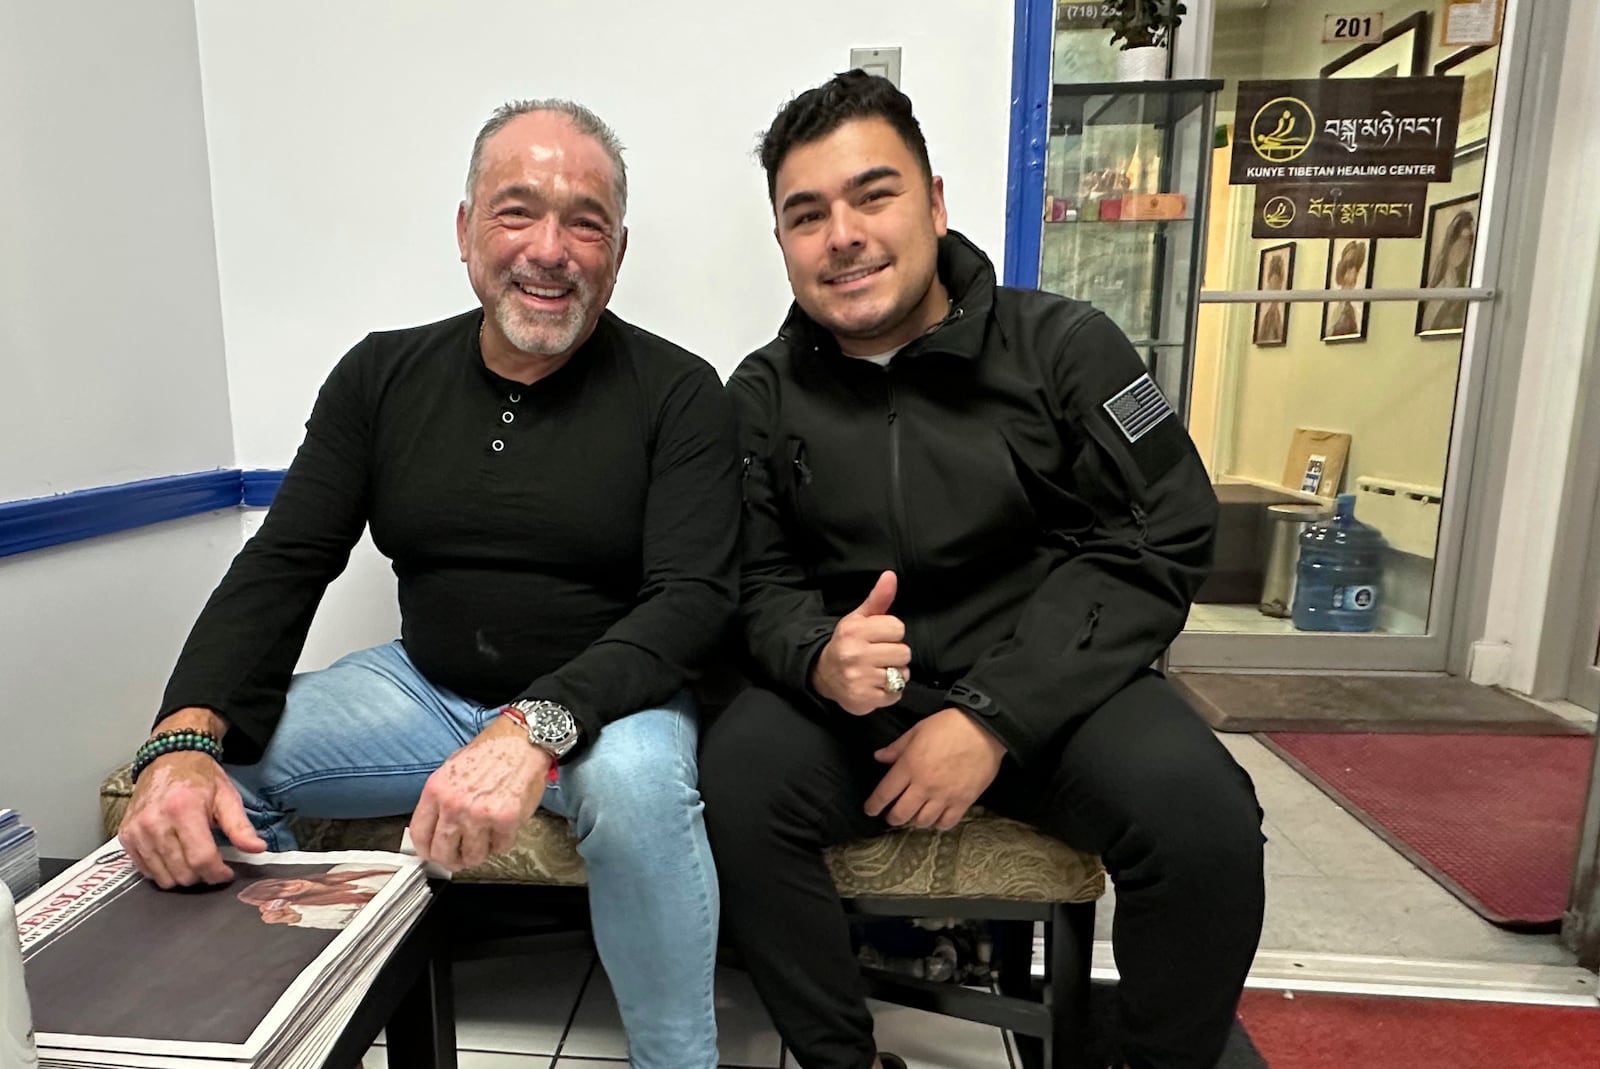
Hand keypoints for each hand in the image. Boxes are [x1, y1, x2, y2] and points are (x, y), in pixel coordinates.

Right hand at [119, 708, 265, 888]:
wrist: (170, 759)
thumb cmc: (200, 778)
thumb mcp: (227, 797)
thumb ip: (240, 826)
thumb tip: (258, 848)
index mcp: (183, 809)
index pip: (201, 859)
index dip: (217, 873)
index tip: (226, 873)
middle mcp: (155, 822)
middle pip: (182, 872)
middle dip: (202, 876)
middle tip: (212, 865)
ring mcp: (137, 831)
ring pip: (163, 877)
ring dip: (183, 877)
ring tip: (194, 861)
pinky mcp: (126, 836)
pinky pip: (145, 871)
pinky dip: (163, 872)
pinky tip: (175, 858)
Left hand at [409, 715, 550, 871]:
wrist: (522, 741)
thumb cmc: (490, 751)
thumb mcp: (451, 768)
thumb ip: (440, 799)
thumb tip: (435, 827)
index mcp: (436, 790)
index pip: (419, 835)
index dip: (426, 850)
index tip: (432, 853)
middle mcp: (454, 805)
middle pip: (443, 853)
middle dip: (452, 860)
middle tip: (460, 857)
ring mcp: (480, 815)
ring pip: (473, 857)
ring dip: (480, 853)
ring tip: (485, 840)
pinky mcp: (506, 820)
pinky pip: (500, 848)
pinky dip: (502, 843)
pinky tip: (503, 829)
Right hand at [811, 571, 912, 714]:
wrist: (823, 674)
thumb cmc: (848, 643)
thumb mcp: (859, 618)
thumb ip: (878, 598)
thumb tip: (890, 575)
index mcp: (855, 631)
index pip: (898, 628)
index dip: (892, 633)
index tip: (880, 637)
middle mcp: (855, 654)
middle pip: (903, 652)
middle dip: (895, 654)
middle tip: (880, 656)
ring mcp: (859, 679)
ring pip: (902, 674)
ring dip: (895, 674)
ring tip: (879, 671)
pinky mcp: (864, 699)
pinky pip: (896, 694)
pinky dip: (890, 692)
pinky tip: (876, 685)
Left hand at [865, 708, 1006, 830]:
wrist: (984, 729)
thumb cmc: (948, 726)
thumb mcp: (916, 731)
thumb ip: (896, 748)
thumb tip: (878, 757)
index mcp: (909, 767)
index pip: (884, 793)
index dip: (874, 805)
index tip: (870, 810)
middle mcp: (924, 786)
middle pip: (901, 814)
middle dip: (892, 818)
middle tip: (892, 816)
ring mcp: (944, 796)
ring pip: (922, 822)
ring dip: (914, 822)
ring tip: (913, 817)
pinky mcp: (963, 802)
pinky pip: (946, 823)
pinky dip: (937, 824)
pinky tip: (935, 818)